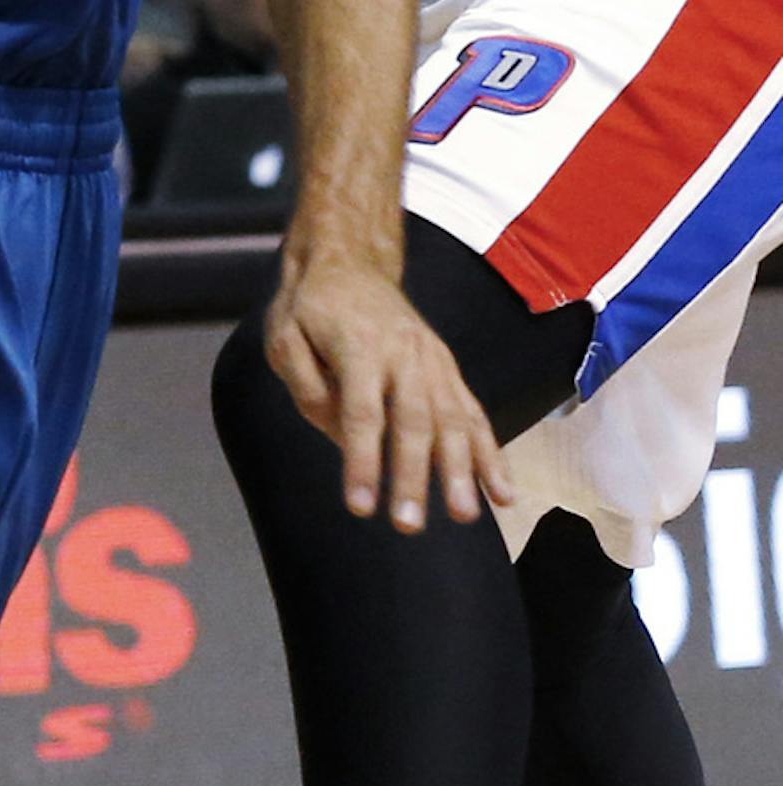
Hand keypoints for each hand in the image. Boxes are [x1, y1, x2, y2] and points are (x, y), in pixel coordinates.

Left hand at [264, 252, 510, 532]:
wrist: (351, 260)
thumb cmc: (312, 306)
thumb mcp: (284, 335)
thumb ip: (304, 383)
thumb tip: (338, 432)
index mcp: (359, 347)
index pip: (363, 414)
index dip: (362, 462)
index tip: (360, 507)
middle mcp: (404, 355)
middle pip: (413, 422)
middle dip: (413, 477)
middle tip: (409, 525)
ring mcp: (433, 362)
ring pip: (452, 420)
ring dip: (461, 471)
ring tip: (464, 516)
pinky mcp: (449, 369)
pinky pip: (474, 414)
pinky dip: (489, 454)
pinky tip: (502, 494)